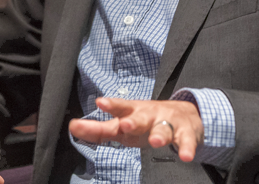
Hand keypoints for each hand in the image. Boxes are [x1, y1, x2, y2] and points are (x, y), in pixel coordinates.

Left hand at [68, 97, 203, 160]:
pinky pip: (186, 142)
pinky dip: (187, 148)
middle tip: (125, 125)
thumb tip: (71, 127)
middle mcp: (149, 115)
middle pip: (141, 117)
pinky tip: (186, 157)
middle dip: (134, 121)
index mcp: (133, 112)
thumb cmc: (145, 122)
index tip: (100, 102)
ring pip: (164, 129)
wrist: (184, 114)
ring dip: (160, 134)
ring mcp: (168, 123)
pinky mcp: (186, 133)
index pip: (120, 108)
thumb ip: (98, 129)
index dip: (111, 105)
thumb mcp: (122, 125)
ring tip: (156, 142)